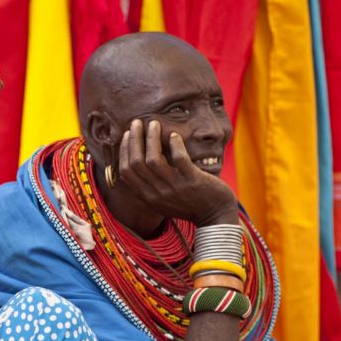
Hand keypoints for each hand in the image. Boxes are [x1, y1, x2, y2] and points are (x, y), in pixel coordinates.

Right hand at [117, 119, 237, 225]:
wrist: (215, 217)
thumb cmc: (189, 204)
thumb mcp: (162, 200)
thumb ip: (149, 184)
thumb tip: (137, 159)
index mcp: (147, 197)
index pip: (126, 171)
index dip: (125, 150)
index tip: (128, 134)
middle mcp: (157, 193)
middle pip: (136, 162)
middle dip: (134, 139)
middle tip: (138, 122)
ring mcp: (175, 187)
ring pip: (153, 159)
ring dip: (152, 138)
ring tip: (155, 124)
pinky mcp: (192, 181)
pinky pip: (179, 159)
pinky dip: (175, 144)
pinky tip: (175, 135)